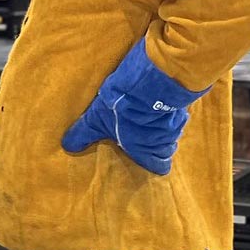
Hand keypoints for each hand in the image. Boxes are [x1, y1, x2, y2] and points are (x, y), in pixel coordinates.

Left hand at [61, 42, 206, 175]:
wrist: (146, 82)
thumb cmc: (120, 108)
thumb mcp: (95, 121)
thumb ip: (84, 135)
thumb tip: (68, 146)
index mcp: (146, 151)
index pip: (160, 167)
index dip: (154, 163)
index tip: (146, 155)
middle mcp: (165, 142)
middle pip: (167, 149)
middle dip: (158, 143)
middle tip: (145, 133)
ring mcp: (176, 123)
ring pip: (173, 131)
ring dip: (164, 125)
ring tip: (150, 116)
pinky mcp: (181, 104)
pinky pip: (178, 112)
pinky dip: (169, 109)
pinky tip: (158, 101)